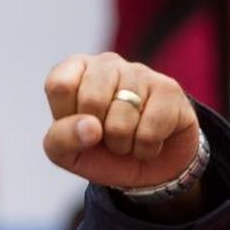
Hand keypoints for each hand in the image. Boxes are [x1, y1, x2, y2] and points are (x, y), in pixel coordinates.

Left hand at [43, 52, 200, 189]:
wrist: (147, 165)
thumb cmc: (98, 151)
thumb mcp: (66, 152)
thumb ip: (62, 139)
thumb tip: (90, 127)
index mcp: (75, 70)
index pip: (60, 85)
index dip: (66, 117)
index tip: (77, 125)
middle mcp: (107, 63)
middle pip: (91, 100)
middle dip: (96, 134)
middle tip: (104, 135)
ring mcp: (141, 72)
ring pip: (121, 121)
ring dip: (121, 145)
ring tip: (127, 139)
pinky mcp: (169, 89)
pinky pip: (149, 132)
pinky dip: (145, 149)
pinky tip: (148, 141)